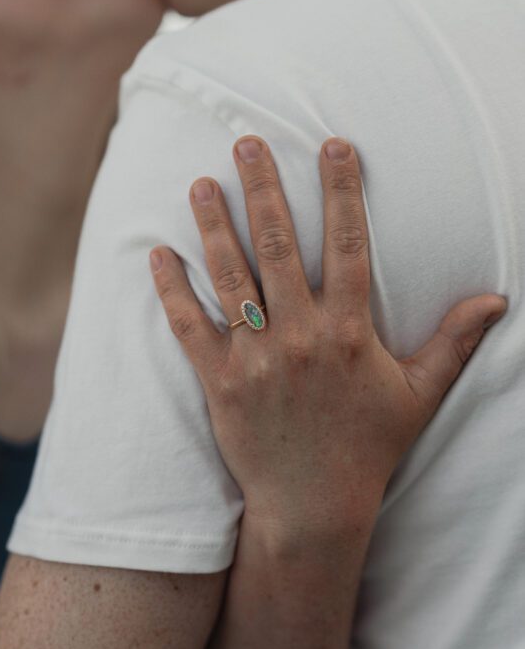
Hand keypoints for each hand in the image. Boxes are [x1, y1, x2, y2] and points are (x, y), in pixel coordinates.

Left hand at [149, 136, 506, 531]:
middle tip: (247, 142)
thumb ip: (452, 342)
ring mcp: (255, 358)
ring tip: (200, 182)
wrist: (314, 507)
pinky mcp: (219, 381)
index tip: (332, 145)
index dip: (342, 190)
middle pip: (278, 245)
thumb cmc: (368, 446)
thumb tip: (496, 300)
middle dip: (263, 187)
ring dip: (213, 225)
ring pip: (230, 276)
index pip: (348, 244)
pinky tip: (158, 253)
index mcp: (348, 331)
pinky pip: (189, 326)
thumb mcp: (417, 394)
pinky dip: (172, 289)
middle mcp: (299, 336)